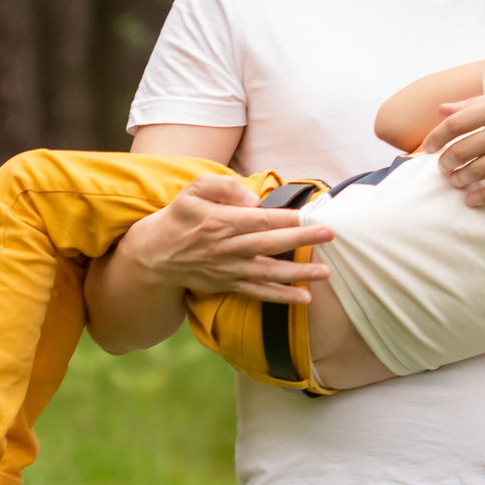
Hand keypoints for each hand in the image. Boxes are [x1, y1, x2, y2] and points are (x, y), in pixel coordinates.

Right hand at [113, 174, 334, 303]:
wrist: (155, 254)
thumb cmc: (182, 216)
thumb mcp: (195, 189)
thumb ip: (225, 186)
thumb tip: (254, 200)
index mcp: (219, 222)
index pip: (259, 219)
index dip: (286, 217)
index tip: (312, 213)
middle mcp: (225, 248)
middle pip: (268, 244)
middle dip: (301, 240)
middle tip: (329, 234)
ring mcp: (227, 270)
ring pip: (267, 273)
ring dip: (297, 274)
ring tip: (325, 273)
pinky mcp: (228, 284)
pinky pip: (258, 293)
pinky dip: (281, 297)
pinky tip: (304, 297)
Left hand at [423, 83, 484, 205]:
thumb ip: (478, 103)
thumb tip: (443, 109)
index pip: (456, 122)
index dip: (437, 137)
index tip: (429, 147)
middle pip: (463, 149)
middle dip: (447, 163)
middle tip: (443, 168)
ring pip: (479, 170)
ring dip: (461, 180)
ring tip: (454, 182)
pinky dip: (483, 195)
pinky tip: (472, 199)